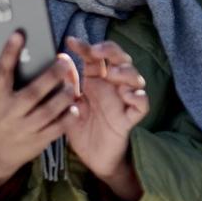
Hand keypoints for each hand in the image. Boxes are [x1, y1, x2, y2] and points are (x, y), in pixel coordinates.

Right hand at [0, 33, 78, 189]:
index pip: (0, 73)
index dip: (9, 53)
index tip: (20, 33)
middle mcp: (8, 113)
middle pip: (32, 93)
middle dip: (50, 76)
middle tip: (64, 60)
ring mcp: (23, 129)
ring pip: (48, 111)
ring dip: (63, 96)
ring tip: (73, 83)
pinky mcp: (37, 141)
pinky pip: (56, 129)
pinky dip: (67, 118)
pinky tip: (75, 106)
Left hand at [63, 37, 147, 200]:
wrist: (92, 158)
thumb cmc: (82, 129)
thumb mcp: (69, 105)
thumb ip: (68, 85)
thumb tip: (60, 60)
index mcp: (96, 81)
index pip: (96, 57)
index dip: (87, 46)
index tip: (71, 41)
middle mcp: (112, 87)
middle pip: (120, 60)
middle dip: (111, 51)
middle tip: (96, 51)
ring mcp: (123, 101)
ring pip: (135, 78)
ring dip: (126, 72)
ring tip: (112, 74)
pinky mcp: (130, 118)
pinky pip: (142, 104)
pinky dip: (138, 96)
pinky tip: (128, 95)